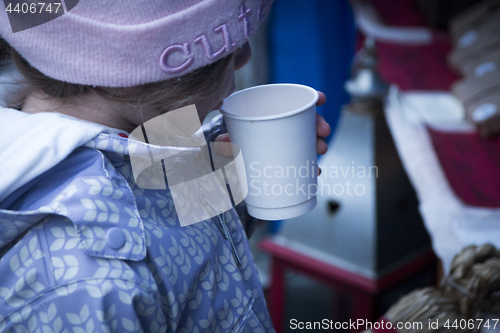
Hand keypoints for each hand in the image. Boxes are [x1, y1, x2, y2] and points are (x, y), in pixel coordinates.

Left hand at [215, 91, 330, 158]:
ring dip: (319, 143)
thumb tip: (222, 140)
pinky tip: (316, 171)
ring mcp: (289, 143)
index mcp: (274, 113)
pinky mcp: (290, 160)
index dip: (313, 98)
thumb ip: (227, 139)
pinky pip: (304, 161)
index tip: (322, 99)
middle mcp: (285, 126)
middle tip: (323, 132)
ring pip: (310, 140)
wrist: (232, 160)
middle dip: (319, 124)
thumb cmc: (235, 142)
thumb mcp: (231, 138)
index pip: (296, 101)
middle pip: (308, 121)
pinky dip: (311, 166)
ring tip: (321, 150)